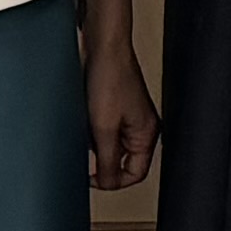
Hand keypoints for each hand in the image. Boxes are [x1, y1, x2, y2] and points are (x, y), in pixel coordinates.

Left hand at [80, 0, 158, 191]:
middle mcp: (141, 127)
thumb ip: (107, 161)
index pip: (135, 174)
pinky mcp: (116, 107)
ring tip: (84, 131)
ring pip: (111, 148)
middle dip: (101, 161)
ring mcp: (129, 117)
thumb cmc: (109, 78)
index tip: (90, 176)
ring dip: (95, 145)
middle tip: (84, 156)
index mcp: (147, 134)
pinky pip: (104, 132)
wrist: (102, 47)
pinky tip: (83, 121)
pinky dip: (91, 132)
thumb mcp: (104, 129)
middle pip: (122, 162)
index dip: (112, 181)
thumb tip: (106, 184)